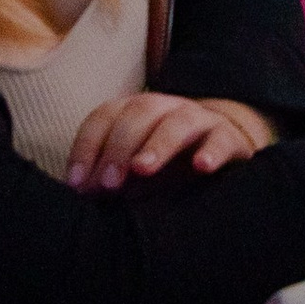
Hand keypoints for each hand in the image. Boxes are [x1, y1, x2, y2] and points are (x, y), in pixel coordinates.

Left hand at [64, 92, 276, 188]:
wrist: (220, 150)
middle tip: (108, 184)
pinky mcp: (228, 137)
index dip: (87, 147)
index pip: (104, 117)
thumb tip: (82, 195)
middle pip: (139, 112)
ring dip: (157, 144)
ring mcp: (199, 119)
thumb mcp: (133, 172)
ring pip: (178, 121)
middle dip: (119, 147)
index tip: (76, 184)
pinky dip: (211, 151)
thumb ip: (110, 180)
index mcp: (135, 112)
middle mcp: (165, 108)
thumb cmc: (166, 165)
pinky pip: (220, 139)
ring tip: (142, 169)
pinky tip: (202, 167)